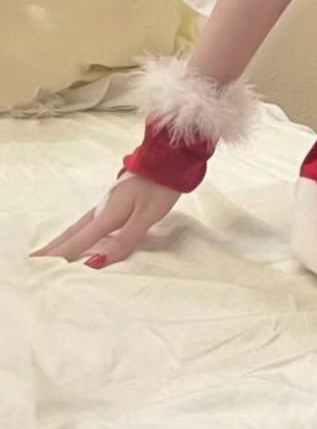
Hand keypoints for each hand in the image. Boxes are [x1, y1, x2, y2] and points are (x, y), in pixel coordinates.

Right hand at [29, 173, 181, 266]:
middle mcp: (102, 208)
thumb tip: (95, 263)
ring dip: (63, 240)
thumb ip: (123, 240)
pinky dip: (77, 232)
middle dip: (54, 247)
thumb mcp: (146, 216)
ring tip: (48, 252)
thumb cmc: (160, 188)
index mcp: (107, 214)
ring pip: (79, 226)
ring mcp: (107, 203)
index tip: (39, 269)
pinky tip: (79, 236)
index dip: (60, 256)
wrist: (170, 159)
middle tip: (33, 261)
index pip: (79, 241)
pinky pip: (89, 222)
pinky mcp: (115, 200)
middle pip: (73, 232)